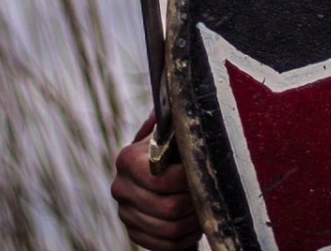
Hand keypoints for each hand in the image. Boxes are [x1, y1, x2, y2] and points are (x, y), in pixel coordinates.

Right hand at [112, 121, 199, 249]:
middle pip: (168, 208)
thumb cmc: (175, 147)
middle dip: (195, 203)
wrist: (164, 173)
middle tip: (209, 194)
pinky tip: (193, 225)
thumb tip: (185, 94)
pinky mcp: (134, 233)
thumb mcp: (174, 130)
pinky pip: (164, 245)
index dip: (187, 180)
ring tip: (204, 208)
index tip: (203, 173)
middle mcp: (121, 187)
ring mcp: (125, 213)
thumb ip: (177, 119)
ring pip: (169, 229)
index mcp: (128, 160)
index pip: (160, 179)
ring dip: (193, 222)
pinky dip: (185, 239)